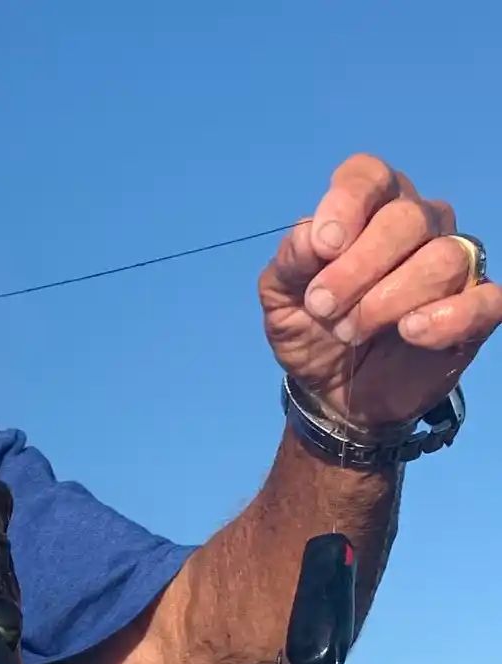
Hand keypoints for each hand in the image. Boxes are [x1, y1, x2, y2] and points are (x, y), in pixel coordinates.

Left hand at [259, 153, 498, 429]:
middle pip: (407, 218)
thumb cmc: (310, 330)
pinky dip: (448, 317)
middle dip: (359, 266)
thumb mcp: (280, 300)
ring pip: (443, 258)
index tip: (324, 247)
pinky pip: (485, 300)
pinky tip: (411, 332)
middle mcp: (418, 225)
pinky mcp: (476, 308)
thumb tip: (310, 237)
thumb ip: (289, 263)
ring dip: (389, 300)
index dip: (348, 202)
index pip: (368, 175)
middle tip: (323, 307)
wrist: (332, 392)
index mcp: (368, 209)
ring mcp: (453, 263)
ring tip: (350, 331)